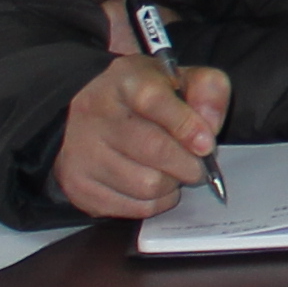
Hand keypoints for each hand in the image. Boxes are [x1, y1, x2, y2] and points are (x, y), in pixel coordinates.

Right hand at [55, 0, 229, 218]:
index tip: (207, 144)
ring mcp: (82, 153)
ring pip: (148, 185)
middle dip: (189, 163)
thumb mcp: (180, 79)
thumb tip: (209, 128)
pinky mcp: (79, 186)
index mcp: (124, 81)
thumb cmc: (142, 98)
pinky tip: (152, 182)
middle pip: (154, 150)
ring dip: (172, 183)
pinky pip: (135, 208)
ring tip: (170, 169)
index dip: (186, 125)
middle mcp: (95, 115)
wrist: (87, 114)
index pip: (153, 100)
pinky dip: (156, 201)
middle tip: (196, 162)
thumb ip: (207, 91)